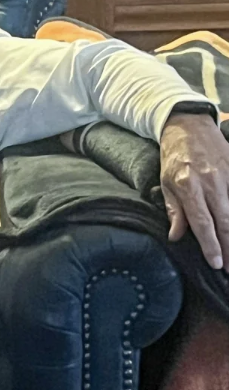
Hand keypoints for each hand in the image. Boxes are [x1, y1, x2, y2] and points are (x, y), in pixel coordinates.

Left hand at [160, 112, 228, 269]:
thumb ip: (175, 210)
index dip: (210, 245)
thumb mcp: (166, 183)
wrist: (190, 126)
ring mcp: (228, 175)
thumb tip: (176, 236)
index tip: (216, 263)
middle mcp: (211, 182)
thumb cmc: (175, 158)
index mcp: (188, 186)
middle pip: (225, 221)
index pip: (202, 222)